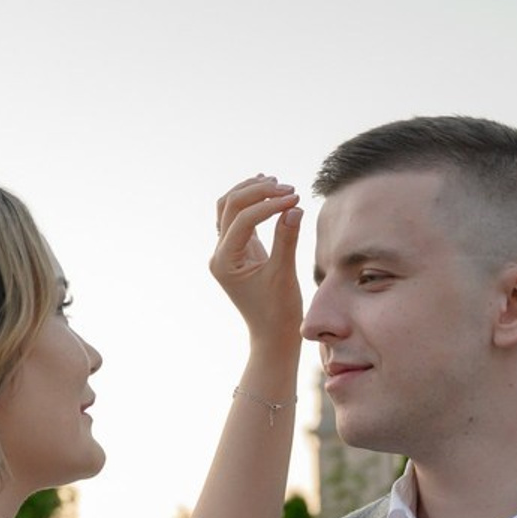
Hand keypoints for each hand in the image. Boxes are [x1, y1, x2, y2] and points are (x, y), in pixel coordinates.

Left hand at [209, 175, 301, 345]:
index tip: (296, 198)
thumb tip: (294, 207)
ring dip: (251, 192)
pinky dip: (252, 203)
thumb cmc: (277, 310)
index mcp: (224, 262)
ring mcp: (228, 251)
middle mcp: (220, 254)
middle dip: (257, 192)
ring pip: (229, 209)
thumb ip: (286, 239)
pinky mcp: (240, 251)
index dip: (269, 204)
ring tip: (278, 184)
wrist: (272, 333)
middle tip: (288, 189)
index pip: (243, 219)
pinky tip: (270, 191)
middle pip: (230, 207)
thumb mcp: (283, 274)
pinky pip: (240, 219)